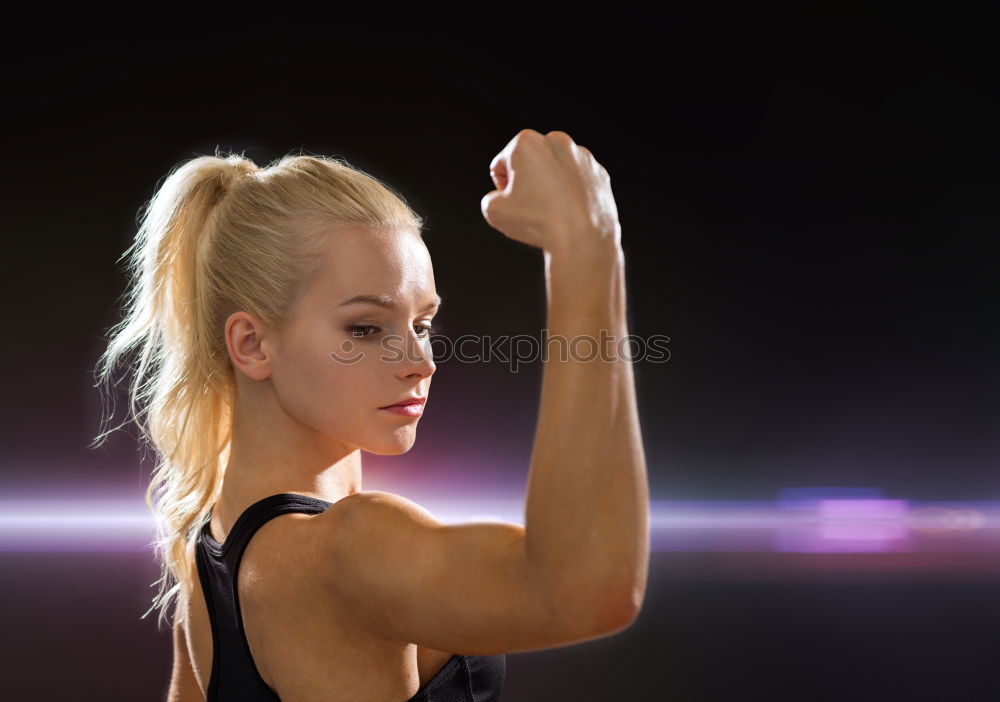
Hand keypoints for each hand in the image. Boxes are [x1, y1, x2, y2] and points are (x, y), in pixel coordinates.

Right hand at [480, 129, 620, 255]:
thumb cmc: (536, 222)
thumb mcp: (494, 211)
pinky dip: (572, 195)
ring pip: (556, 172)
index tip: (513, 202)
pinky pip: (578, 183)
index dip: (502, 188)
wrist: (582, 240)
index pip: (502, 164)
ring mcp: (583, 157)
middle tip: (531, 208)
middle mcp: (558, 141)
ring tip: (552, 213)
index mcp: (527, 142)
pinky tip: (570, 214)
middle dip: (528, 182)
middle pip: (531, 163)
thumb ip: (491, 198)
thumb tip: (502, 198)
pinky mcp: (600, 174)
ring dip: (550, 187)